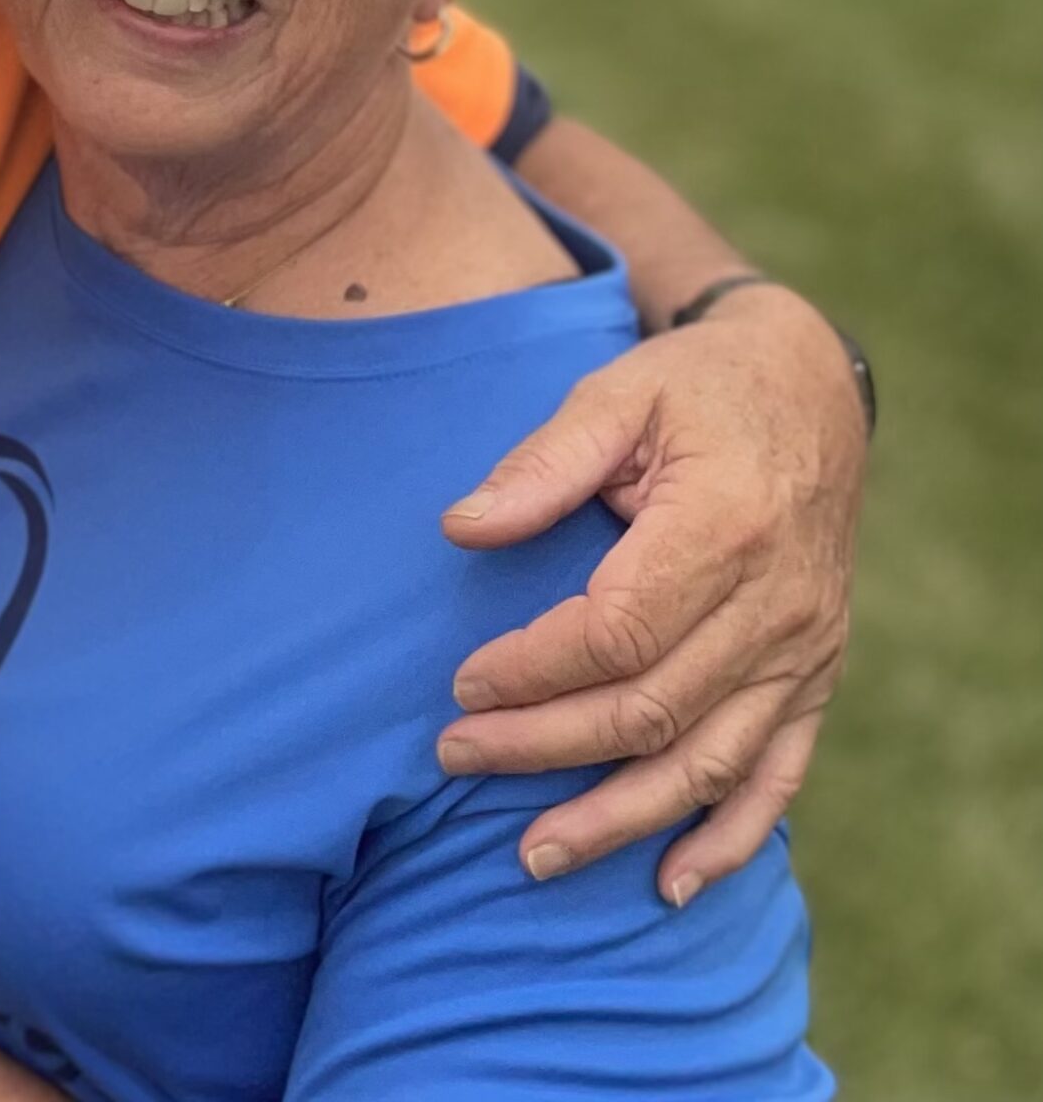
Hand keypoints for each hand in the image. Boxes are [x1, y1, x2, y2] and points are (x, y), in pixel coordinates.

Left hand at [435, 283, 861, 902]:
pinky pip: (778, 776)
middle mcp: (777, 604)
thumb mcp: (617, 393)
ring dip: (620, 817)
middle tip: (456, 756)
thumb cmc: (694, 390)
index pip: (619, 631)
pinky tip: (672, 884)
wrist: (809, 392)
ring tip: (534, 854)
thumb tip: (461, 528)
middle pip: (652, 707)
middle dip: (546, 747)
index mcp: (726, 526)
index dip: (535, 669)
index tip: (463, 683)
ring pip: (708, 762)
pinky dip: (730, 839)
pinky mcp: (818, 676)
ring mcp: (806, 651)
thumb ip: (542, 463)